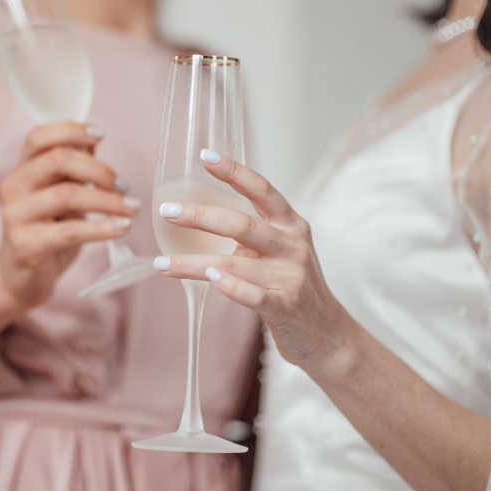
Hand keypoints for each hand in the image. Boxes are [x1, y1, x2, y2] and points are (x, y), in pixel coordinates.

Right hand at [0, 122, 139, 309]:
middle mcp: (12, 187)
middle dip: (99, 169)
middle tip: (125, 185)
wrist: (18, 278)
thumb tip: (94, 140)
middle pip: (57, 160)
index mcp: (21, 169)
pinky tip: (122, 228)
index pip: (39, 136)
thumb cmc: (45, 231)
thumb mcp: (58, 196)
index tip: (102, 134)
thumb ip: (72, 170)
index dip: (71, 130)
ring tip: (132, 208)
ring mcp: (15, 216)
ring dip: (107, 200)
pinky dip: (101, 228)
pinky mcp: (25, 245)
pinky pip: (69, 231)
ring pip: (66, 195)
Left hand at [154, 150, 357, 375]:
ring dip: (192, 263)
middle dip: (201, 215)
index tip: (205, 156)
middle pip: (242, 224)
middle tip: (167, 210)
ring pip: (234, 263)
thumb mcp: (281, 251)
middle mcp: (293, 246)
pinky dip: (230, 286)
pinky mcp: (286, 307)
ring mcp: (291, 276)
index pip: (262, 189)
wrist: (327, 334)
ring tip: (162, 263)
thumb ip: (252, 234)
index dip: (234, 171)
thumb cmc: (293, 286)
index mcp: (291, 225)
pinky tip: (209, 279)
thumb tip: (198, 215)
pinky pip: (253, 295)